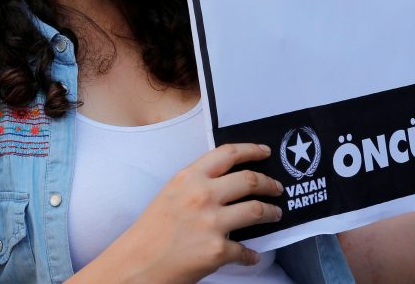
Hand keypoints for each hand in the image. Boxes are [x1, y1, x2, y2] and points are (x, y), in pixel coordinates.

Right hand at [110, 143, 281, 283]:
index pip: (228, 154)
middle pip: (250, 180)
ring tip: (275, 214)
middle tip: (277, 188)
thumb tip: (226, 182)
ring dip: (271, 213)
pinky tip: (252, 255)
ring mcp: (212, 222)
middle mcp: (202, 195)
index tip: (265, 152)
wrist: (137, 263)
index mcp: (189, 177)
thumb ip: (197, 183)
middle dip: (270, 183)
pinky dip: (251, 254)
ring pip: (256, 210)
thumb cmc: (150, 231)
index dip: (252, 150)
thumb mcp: (171, 193)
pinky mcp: (217, 250)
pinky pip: (245, 250)